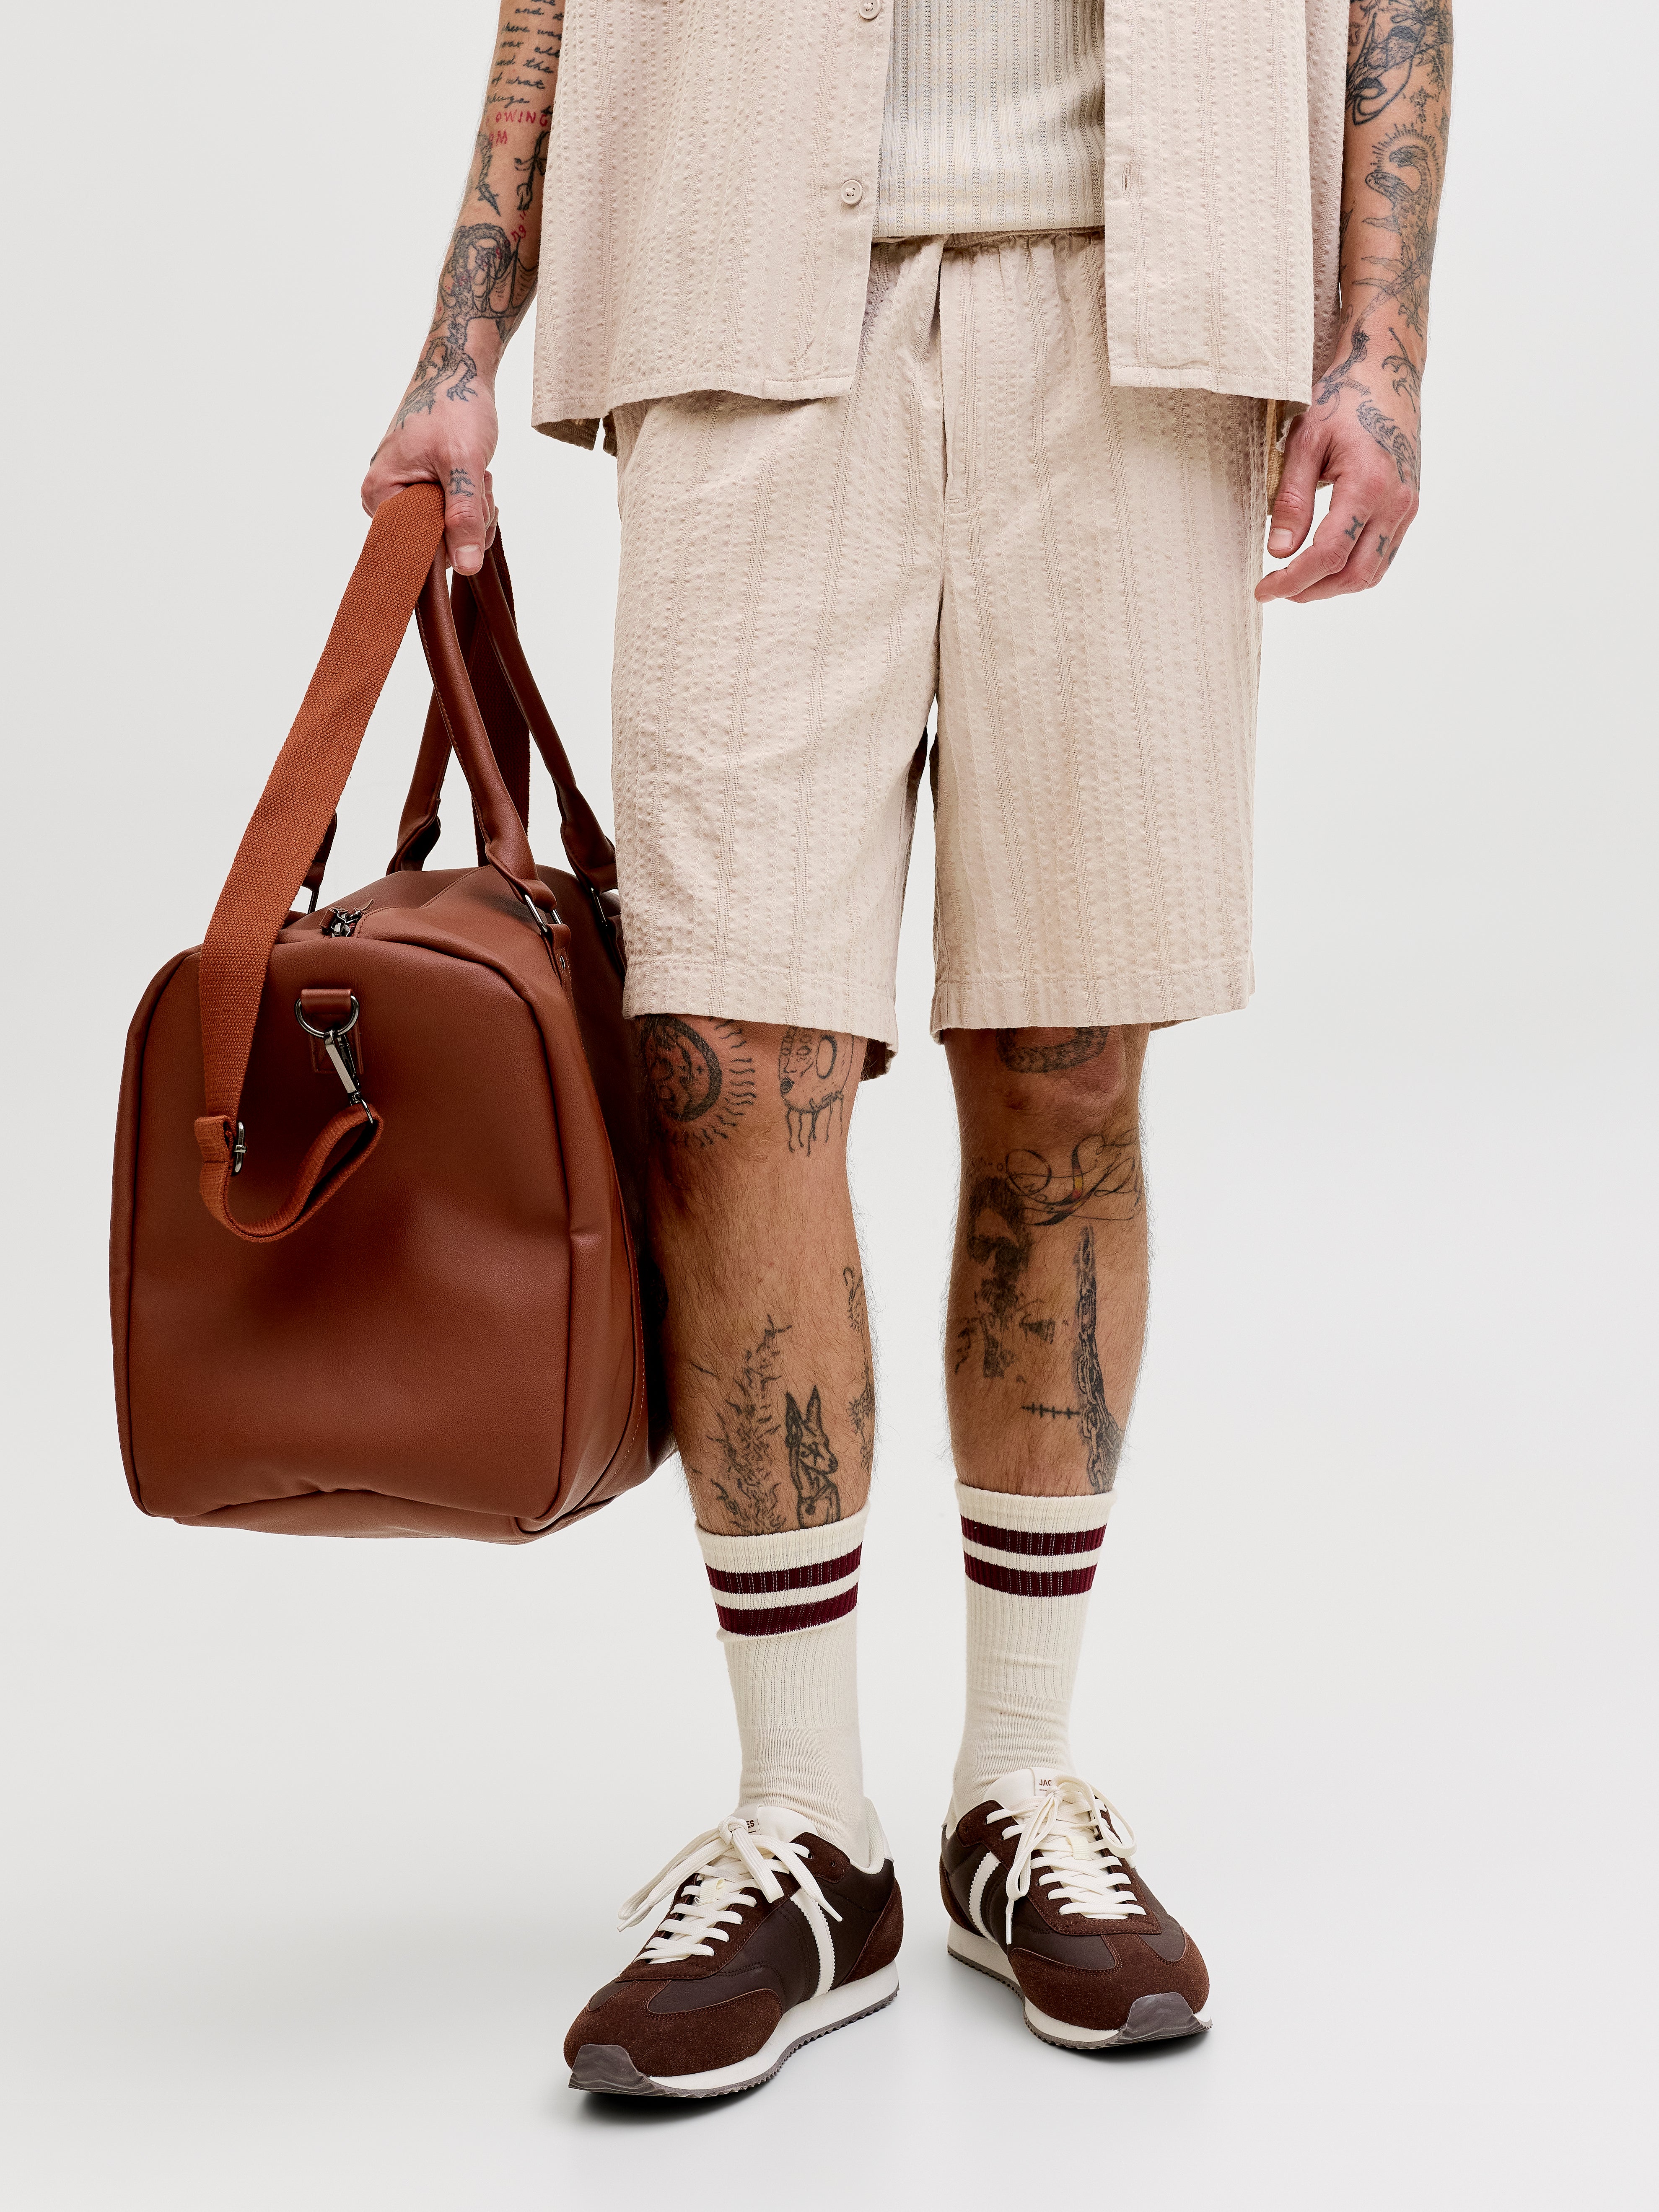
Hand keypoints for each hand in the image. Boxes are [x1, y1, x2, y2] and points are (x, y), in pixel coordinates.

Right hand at [360, 369, 498, 574]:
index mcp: (379, 493)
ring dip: (475, 509)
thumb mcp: (465, 464)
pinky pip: (452, 516)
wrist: (459, 372)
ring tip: (476, 472)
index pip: (414, 549)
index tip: (469, 502)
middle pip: (434, 543)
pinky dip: (472, 502)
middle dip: (467, 520)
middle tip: (477, 480)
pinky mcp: (423, 490)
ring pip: (449, 531)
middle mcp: (383, 497)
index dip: (450, 538)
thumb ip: (464, 517)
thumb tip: (466, 565)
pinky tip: (475, 476)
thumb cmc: (455, 407)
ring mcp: (404, 493)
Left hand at [1256, 326, 1420, 603]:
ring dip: (1333, 586)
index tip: (1264, 589)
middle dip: (1312, 591)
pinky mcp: (1408, 506)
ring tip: (1298, 580)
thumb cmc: (1344, 399)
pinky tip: (1325, 562)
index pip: (1330, 554)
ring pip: (1373, 572)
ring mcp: (1407, 506)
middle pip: (1355, 575)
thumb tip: (1279, 551)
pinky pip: (1382, 555)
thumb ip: (1292, 499)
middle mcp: (1397, 502)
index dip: (1294, 580)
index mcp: (1369, 484)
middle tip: (1277, 589)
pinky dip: (1352, 569)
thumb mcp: (1305, 442)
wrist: (1388, 372)